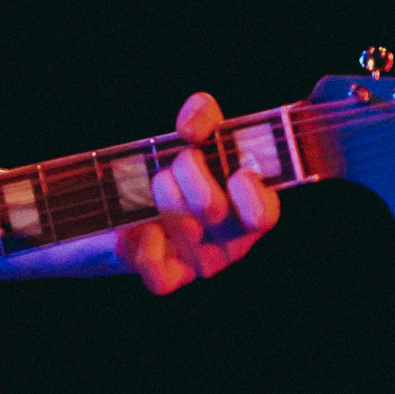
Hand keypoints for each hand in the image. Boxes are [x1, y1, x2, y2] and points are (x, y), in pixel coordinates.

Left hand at [115, 91, 280, 294]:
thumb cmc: (178, 169)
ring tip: (156, 183)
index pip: (264, 215)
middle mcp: (232, 241)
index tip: (233, 170)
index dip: (249, 191)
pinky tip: (143, 225)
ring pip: (180, 226)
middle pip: (211, 207)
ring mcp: (202, 263)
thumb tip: (190, 129)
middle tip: (176, 162)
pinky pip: (157, 270)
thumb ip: (204, 115)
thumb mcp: (198, 135)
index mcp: (251, 208)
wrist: (129, 207)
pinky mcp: (168, 278)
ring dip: (161, 192)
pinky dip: (145, 244)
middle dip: (185, 170)